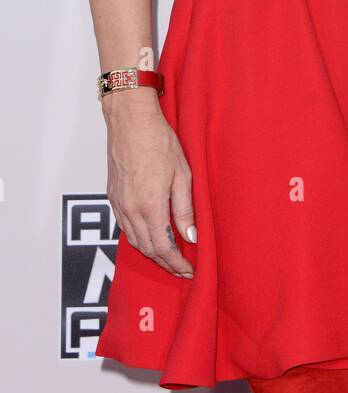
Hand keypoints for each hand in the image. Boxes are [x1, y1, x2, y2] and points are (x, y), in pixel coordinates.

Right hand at [102, 88, 195, 276]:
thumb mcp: (182, 175)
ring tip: (168, 256)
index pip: (163, 247)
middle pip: (147, 249)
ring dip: (151, 253)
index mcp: (150, 206)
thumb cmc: (159, 142)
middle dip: (165, 263)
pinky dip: (138, 238)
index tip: (189, 270)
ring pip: (134, 241)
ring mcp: (118, 204)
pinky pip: (124, 227)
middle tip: (181, 268)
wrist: (131, 122)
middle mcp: (130, 210)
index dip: (177, 263)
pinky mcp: (112, 196)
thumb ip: (185, 209)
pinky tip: (149, 235)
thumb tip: (191, 237)